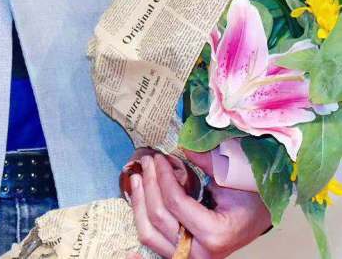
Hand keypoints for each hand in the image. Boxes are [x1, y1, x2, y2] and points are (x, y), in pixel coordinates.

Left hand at [127, 150, 271, 258]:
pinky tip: (140, 199)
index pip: (175, 203)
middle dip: (149, 184)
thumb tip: (183, 146)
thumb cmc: (249, 198)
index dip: (163, 176)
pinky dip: (142, 218)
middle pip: (158, 217)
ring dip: (139, 202)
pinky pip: (153, 240)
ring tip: (138, 177)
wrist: (256, 219)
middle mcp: (200, 252)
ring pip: (149, 233)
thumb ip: (206, 161)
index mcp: (215, 234)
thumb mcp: (232, 176)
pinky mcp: (182, 254)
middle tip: (148, 160)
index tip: (159, 157)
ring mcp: (190, 257)